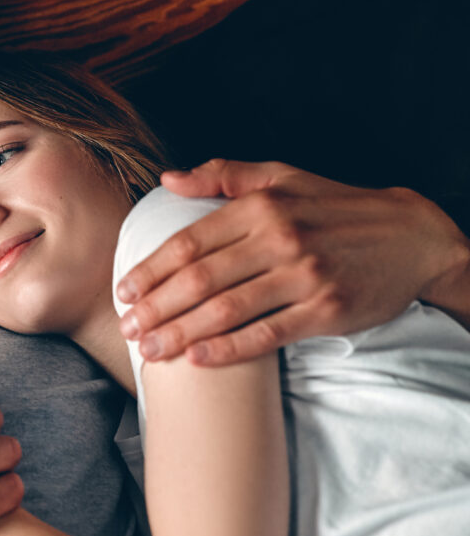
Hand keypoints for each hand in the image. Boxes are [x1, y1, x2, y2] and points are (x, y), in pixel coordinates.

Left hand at [117, 159, 469, 365]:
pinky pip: (267, 334)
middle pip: (200, 280)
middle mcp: (279, 238)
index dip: (150, 271)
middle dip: (156, 308)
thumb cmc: (335, 207)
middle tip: (128, 329)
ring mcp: (304, 276)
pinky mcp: (327, 310)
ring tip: (150, 351)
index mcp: (260, 206)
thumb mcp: (282, 176)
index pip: (189, 242)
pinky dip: (229, 349)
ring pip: (227, 309)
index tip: (123, 293)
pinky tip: (197, 360)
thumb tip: (168, 178)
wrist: (412, 236)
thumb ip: (222, 175)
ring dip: (180, 333)